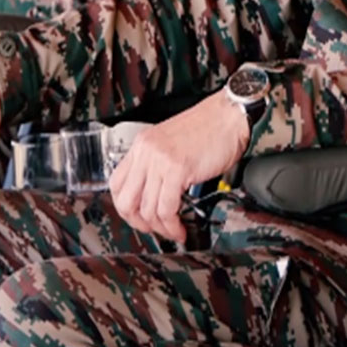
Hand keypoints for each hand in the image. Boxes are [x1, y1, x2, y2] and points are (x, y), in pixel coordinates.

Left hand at [108, 90, 250, 241]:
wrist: (230, 114)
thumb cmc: (210, 126)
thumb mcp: (173, 142)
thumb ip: (158, 163)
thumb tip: (155, 191)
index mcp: (143, 144)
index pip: (117, 183)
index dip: (125, 207)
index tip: (138, 216)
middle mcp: (147, 151)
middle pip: (125, 200)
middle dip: (138, 223)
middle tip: (153, 229)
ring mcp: (160, 160)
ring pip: (147, 209)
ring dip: (160, 228)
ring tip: (173, 231)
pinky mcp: (178, 169)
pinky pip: (166, 208)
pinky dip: (172, 224)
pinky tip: (180, 227)